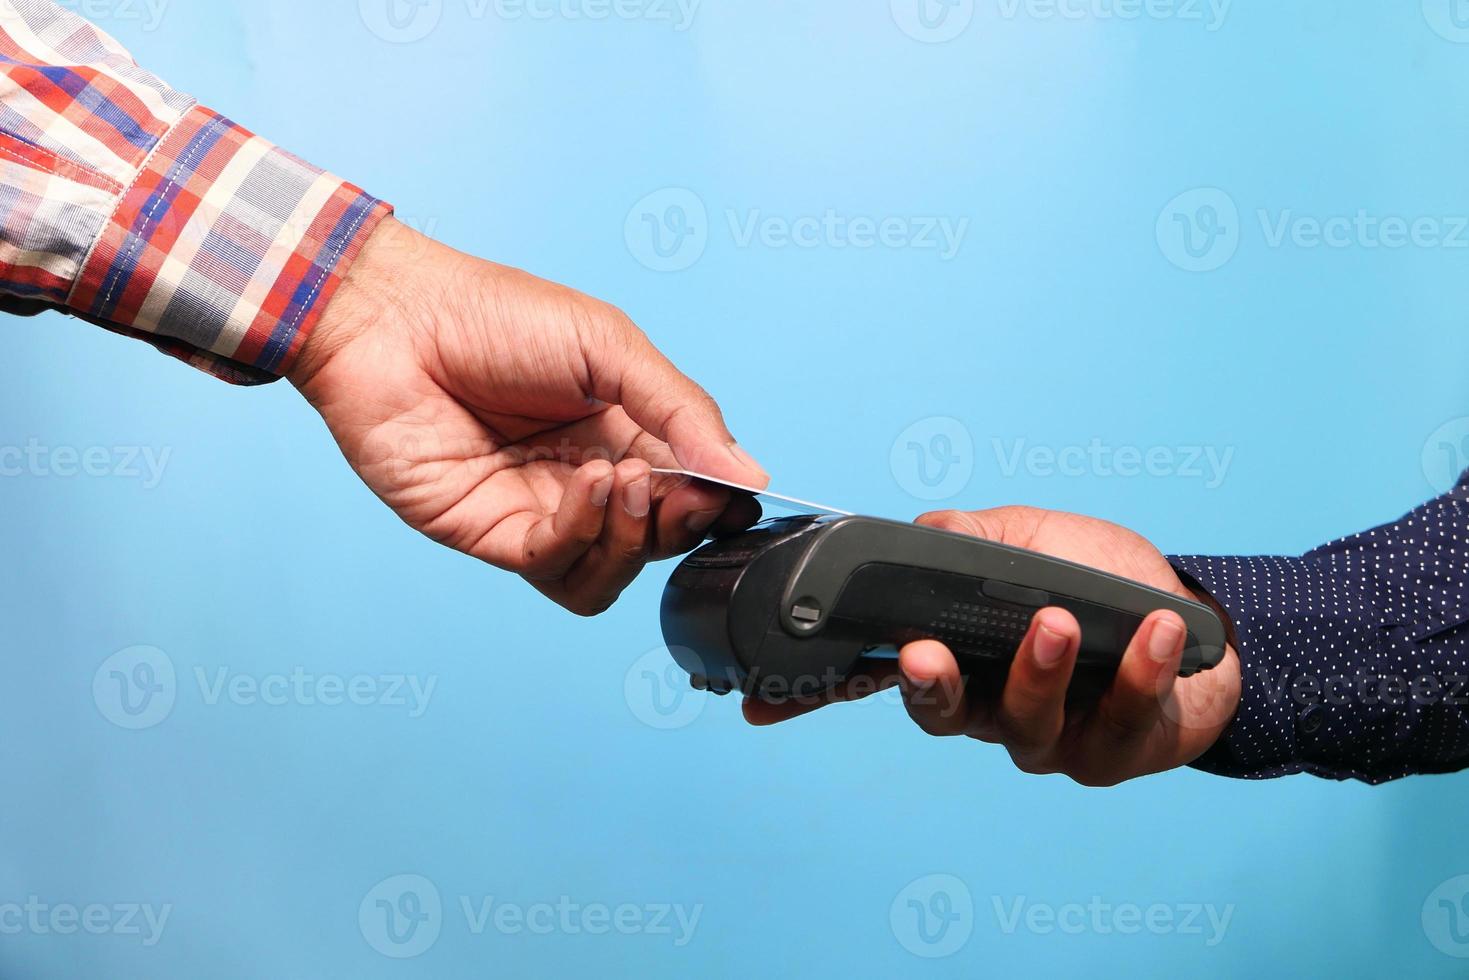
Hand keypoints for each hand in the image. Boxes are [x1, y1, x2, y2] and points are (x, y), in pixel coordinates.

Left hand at [288, 218, 767, 614]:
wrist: (395, 320)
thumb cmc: (492, 313)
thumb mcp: (609, 345)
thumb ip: (682, 411)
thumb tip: (749, 473)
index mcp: (623, 431)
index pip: (689, 492)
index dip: (714, 503)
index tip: (727, 491)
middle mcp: (586, 478)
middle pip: (657, 541)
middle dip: (678, 521)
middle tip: (675, 485)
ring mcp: (539, 510)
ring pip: (611, 573)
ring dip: (631, 540)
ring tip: (621, 480)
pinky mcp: (492, 534)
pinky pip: (556, 569)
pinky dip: (582, 535)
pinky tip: (585, 484)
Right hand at [745, 507, 1241, 785]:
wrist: (1196, 620)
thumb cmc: (1103, 579)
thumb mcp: (1029, 537)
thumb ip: (968, 537)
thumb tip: (912, 530)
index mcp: (956, 658)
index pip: (875, 678)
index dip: (814, 695)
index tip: (762, 703)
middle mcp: (989, 706)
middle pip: (939, 713)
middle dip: (929, 687)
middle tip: (924, 655)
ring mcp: (1049, 737)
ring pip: (1026, 724)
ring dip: (1037, 672)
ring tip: (1056, 623)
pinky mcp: (1114, 752)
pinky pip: (1121, 721)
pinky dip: (1138, 672)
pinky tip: (1154, 628)